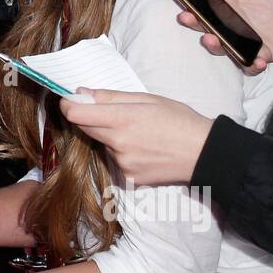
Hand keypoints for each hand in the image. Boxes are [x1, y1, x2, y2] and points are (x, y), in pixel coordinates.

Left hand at [59, 90, 212, 184]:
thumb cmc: (178, 119)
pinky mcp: (129, 179)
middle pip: (85, 128)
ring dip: (110, 137)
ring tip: (139, 133)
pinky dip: (123, 153)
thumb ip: (110, 97)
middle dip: (90, 118)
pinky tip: (143, 149)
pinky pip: (115, 161)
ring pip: (103, 145)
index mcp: (122, 119)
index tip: (69, 100)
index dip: (68, 105)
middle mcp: (118, 144)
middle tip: (112, 113)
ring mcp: (122, 164)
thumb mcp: (147, 99)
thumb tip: (80, 93)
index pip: (76, 114)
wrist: (204, 153)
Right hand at [164, 0, 272, 71]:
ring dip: (214, 46)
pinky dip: (251, 65)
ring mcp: (239, 40)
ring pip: (220, 47)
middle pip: (203, 25)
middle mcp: (226, 24)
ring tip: (212, 39)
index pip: (197, 1)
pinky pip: (249, 63)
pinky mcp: (256, 54)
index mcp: (222, 4)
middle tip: (186, 16)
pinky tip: (257, 60)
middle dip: (192, 22)